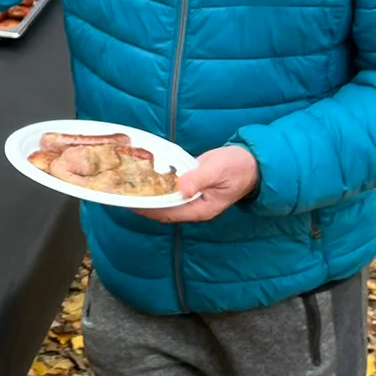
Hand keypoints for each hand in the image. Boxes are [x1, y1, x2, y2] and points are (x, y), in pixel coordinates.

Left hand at [133, 145, 259, 222]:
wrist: (252, 162)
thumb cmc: (237, 167)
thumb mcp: (217, 171)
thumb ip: (199, 179)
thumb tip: (182, 188)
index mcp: (201, 209)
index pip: (169, 213)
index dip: (150, 209)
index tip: (131, 203)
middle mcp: (195, 207)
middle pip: (165, 210)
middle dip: (145, 204)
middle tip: (124, 195)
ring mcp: (193, 198)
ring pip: (167, 200)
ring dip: (150, 195)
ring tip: (129, 187)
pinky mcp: (192, 187)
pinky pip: (172, 190)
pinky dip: (159, 186)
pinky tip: (146, 178)